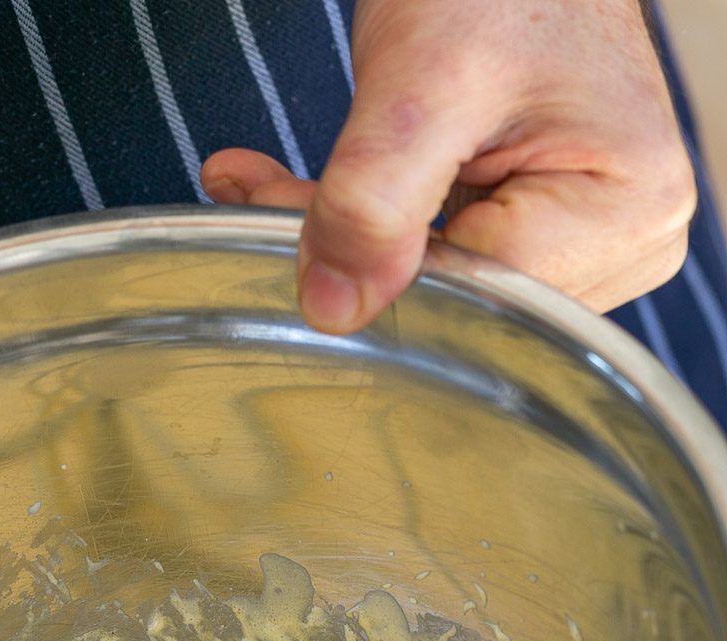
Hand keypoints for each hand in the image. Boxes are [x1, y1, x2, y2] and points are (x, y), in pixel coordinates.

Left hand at [202, 0, 695, 332]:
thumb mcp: (424, 82)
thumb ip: (376, 201)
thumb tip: (335, 310)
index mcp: (628, 215)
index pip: (478, 293)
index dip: (378, 266)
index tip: (283, 213)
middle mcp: (622, 243)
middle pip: (456, 296)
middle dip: (352, 254)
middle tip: (261, 196)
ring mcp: (581, 242)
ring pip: (430, 285)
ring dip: (343, 240)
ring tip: (272, 187)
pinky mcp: (532, 231)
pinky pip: (430, 260)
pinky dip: (362, 228)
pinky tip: (305, 193)